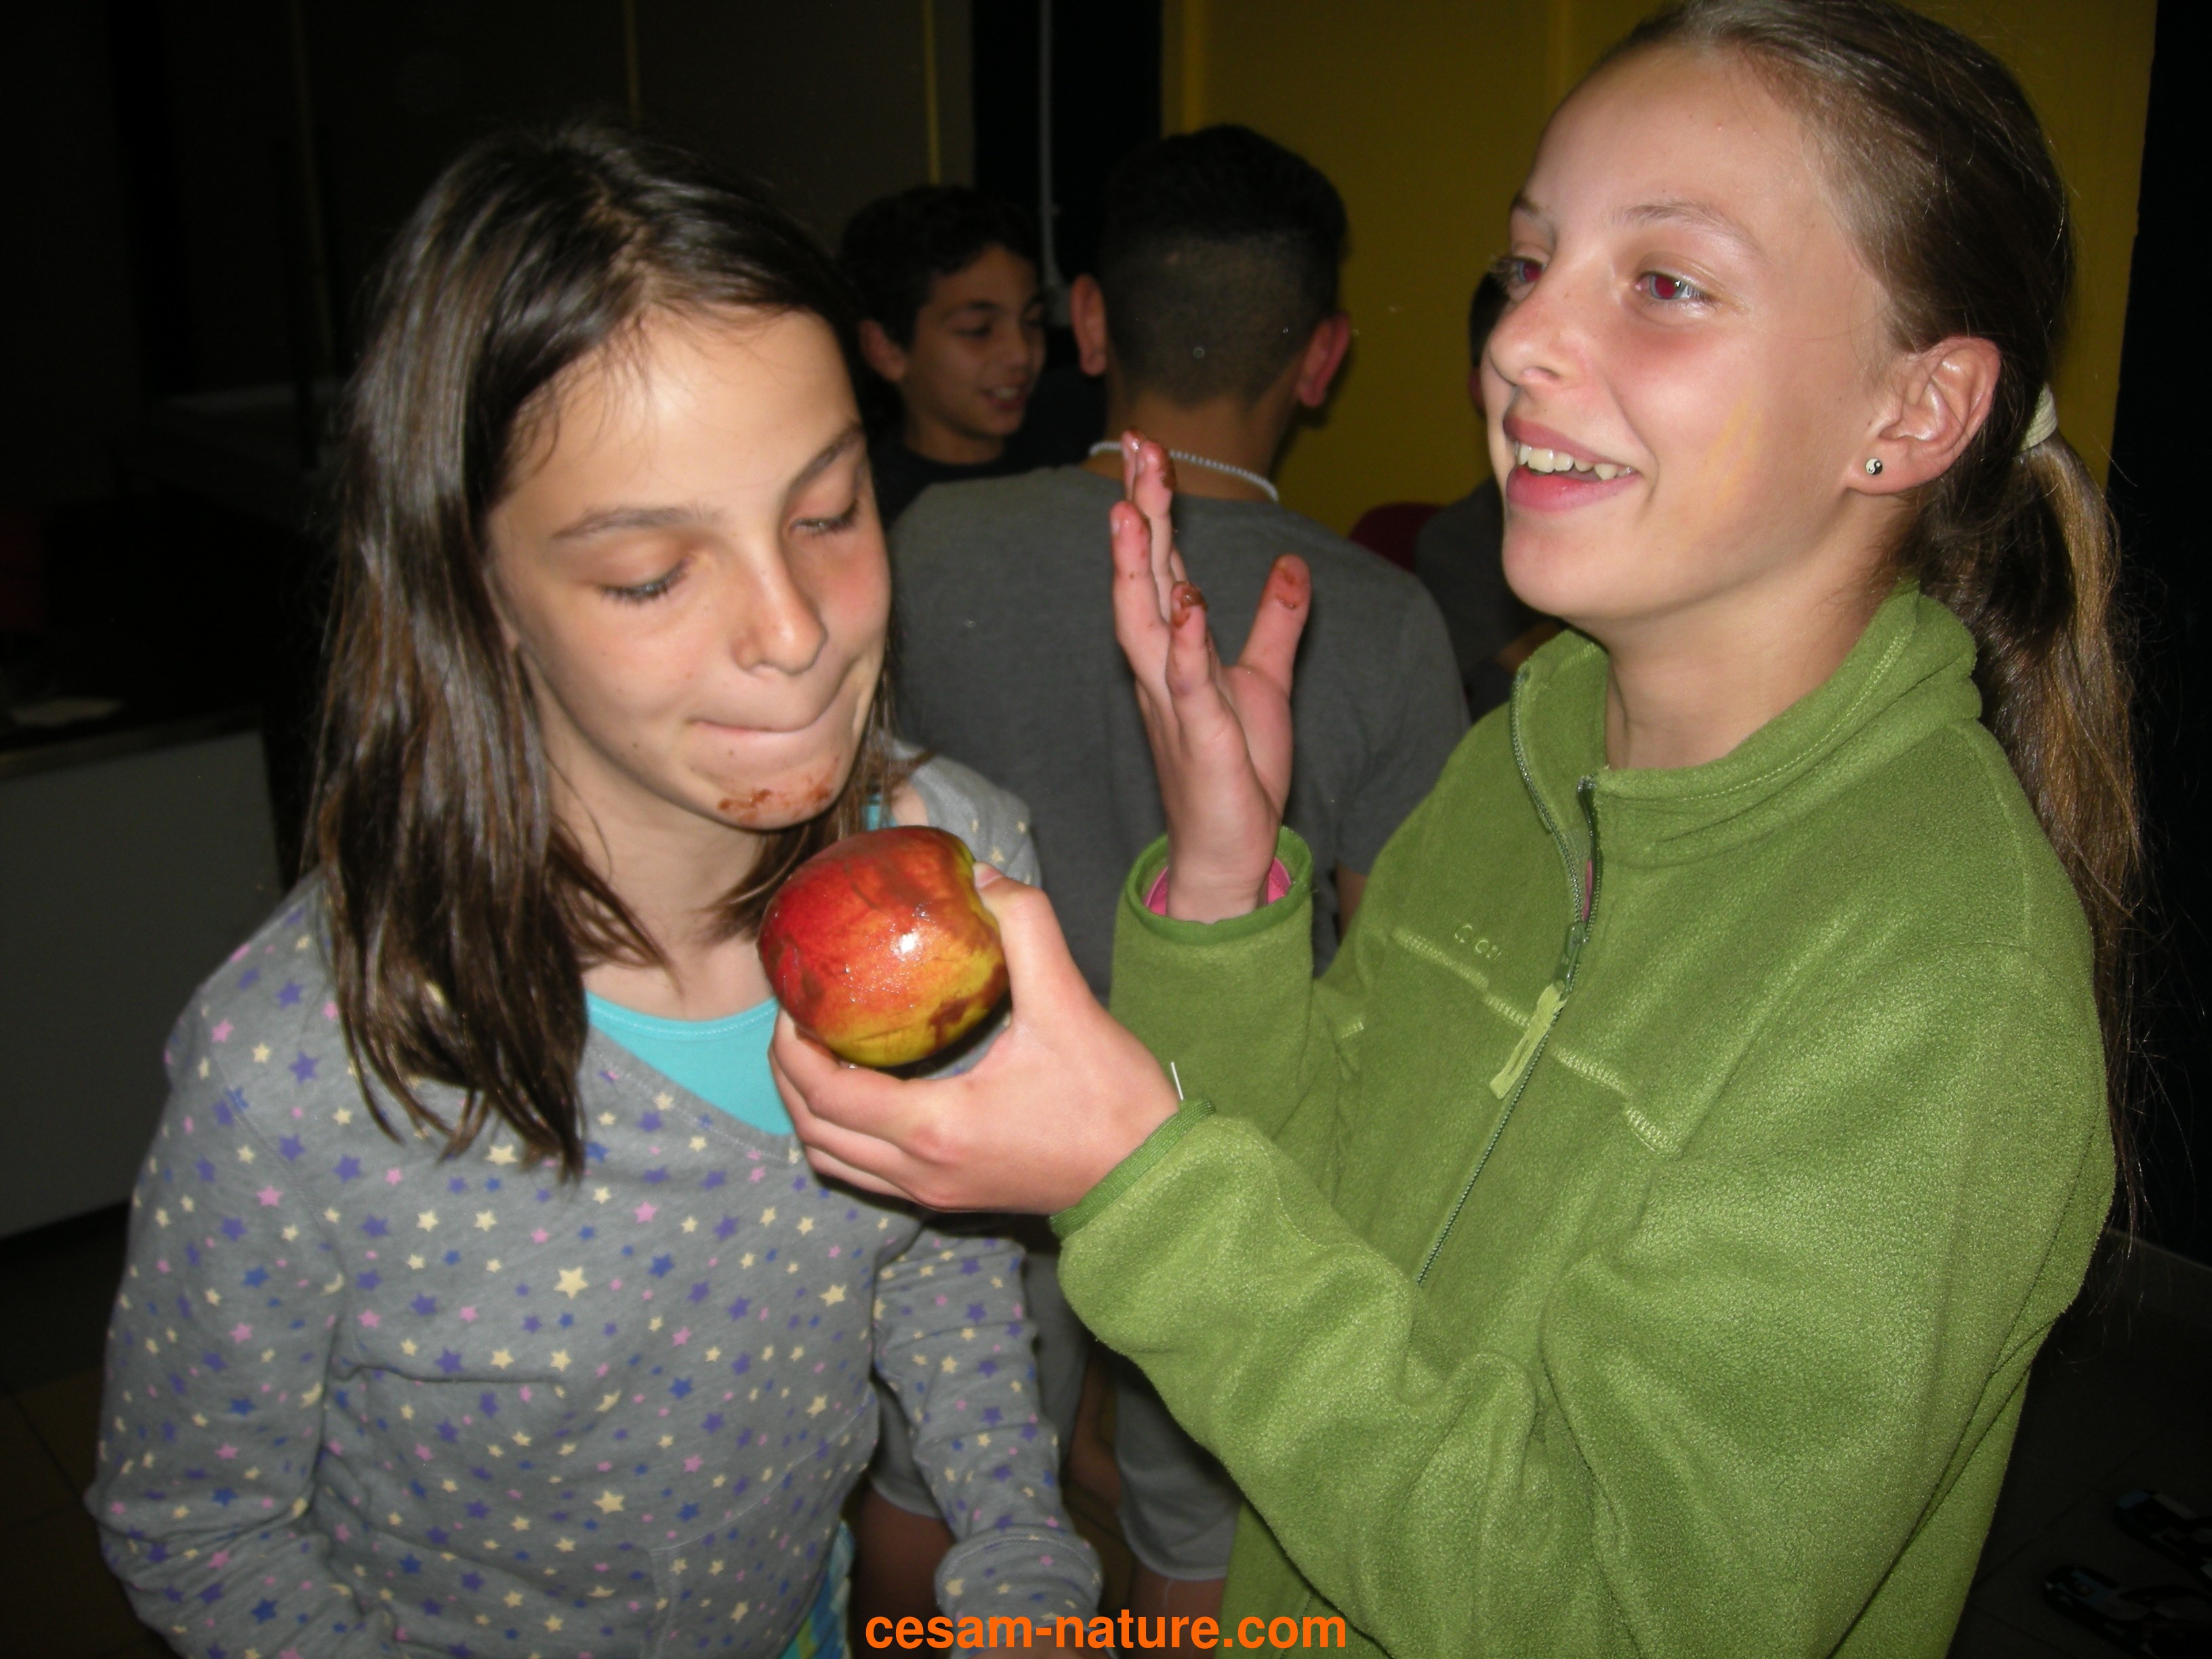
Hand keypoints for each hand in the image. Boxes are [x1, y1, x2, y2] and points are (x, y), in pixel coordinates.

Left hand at [771, 865, 1179, 1212]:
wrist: (1149, 1179)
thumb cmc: (1111, 1100)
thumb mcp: (1070, 1003)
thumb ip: (1026, 928)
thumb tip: (984, 876)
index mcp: (934, 1126)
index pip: (825, 1091)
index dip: (792, 1044)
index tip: (794, 998)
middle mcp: (919, 1170)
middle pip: (813, 1129)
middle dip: (788, 1074)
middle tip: (797, 1019)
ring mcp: (930, 1193)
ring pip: (833, 1159)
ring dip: (811, 1110)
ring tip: (820, 1053)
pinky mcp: (948, 1199)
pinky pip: (866, 1172)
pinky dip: (844, 1135)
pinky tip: (867, 1090)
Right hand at [1109, 431, 1310, 921]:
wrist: (1227, 854)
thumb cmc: (1238, 773)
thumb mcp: (1265, 682)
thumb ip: (1276, 621)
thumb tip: (1292, 563)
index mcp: (1180, 651)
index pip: (1164, 567)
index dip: (1155, 508)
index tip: (1148, 448)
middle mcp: (1164, 670)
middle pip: (1143, 578)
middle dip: (1137, 514)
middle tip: (1134, 449)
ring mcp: (1175, 704)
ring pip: (1144, 625)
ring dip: (1136, 568)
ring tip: (1131, 511)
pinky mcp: (1200, 740)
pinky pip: (1187, 687)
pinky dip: (1184, 646)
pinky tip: (1187, 606)